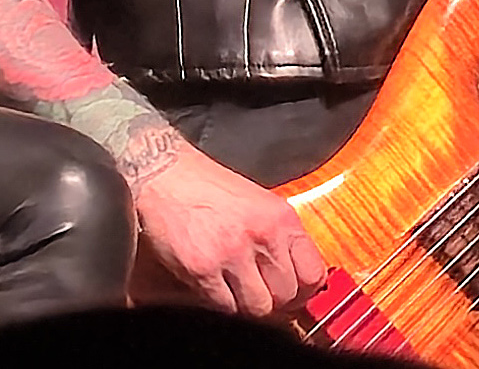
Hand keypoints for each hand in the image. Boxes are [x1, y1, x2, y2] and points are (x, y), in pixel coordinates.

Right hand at [125, 138, 327, 316]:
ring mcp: (232, 253)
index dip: (305, 292)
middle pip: (287, 295)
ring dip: (248, 306)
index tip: (295, 296)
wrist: (164, 172)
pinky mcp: (202, 268)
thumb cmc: (207, 186)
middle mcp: (261, 235)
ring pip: (259, 307)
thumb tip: (293, 275)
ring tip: (236, 293)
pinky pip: (225, 307)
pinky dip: (221, 305)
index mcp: (280, 217)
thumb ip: (278, 237)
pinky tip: (214, 288)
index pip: (314, 273)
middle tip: (261, 296)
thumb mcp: (257, 202)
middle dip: (275, 302)